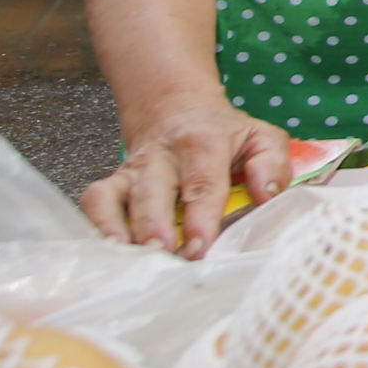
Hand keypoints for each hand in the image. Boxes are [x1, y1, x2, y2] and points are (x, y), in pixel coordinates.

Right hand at [80, 97, 291, 258]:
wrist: (179, 108)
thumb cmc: (225, 134)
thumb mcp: (261, 136)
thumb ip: (272, 164)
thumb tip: (269, 196)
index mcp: (205, 143)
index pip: (203, 183)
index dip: (200, 218)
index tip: (200, 247)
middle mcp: (164, 156)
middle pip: (154, 192)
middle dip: (156, 227)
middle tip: (164, 255)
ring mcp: (135, 169)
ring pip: (117, 196)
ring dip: (123, 229)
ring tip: (135, 259)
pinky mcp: (115, 180)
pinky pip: (96, 199)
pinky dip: (97, 223)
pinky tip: (110, 248)